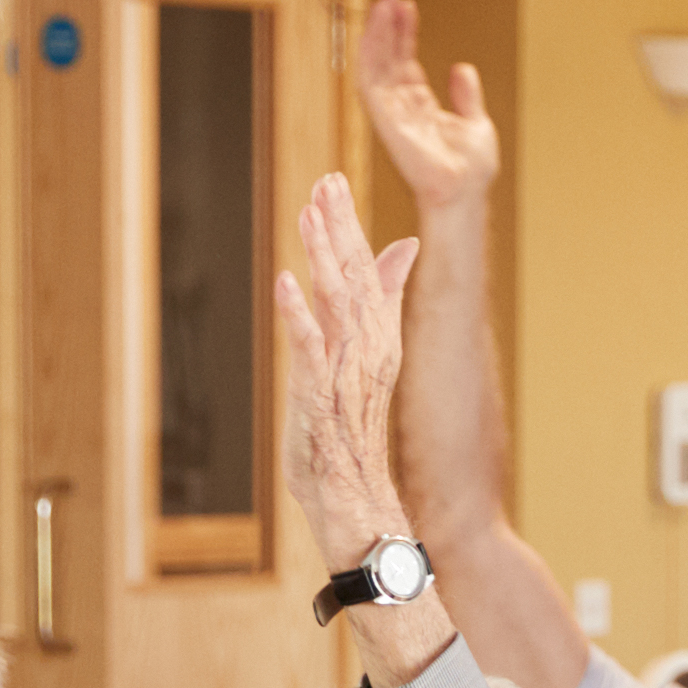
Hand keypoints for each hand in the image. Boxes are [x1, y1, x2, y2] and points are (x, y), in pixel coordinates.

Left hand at [270, 172, 419, 555]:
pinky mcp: (319, 403)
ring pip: (335, 307)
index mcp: (376, 345)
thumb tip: (400, 255)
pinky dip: (299, 318)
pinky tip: (287, 284)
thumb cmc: (354, 441)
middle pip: (354, 281)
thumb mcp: (364, 370)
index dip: (349, 228)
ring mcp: (343, 378)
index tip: (333, 182)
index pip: (365, 275)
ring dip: (323, 259)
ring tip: (309, 216)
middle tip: (326, 182)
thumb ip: (379, 310)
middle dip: (339, 230)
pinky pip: (310, 355)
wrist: (360, 506)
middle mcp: (365, 355)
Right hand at [352, 0, 501, 216]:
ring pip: (375, 62)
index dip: (405, 33)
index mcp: (421, 106)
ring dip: (377, 30)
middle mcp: (402, 106)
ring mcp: (391, 111)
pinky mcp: (384, 117)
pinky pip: (369, 78)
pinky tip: (377, 27)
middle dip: (387, 24)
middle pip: (388, 56)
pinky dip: (370, 51)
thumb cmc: (472, 170)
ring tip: (383, 1)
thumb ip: (467, 95)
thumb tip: (462, 69)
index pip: (405, 61)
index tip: (407, 6)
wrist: (466, 191)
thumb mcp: (476, 122)